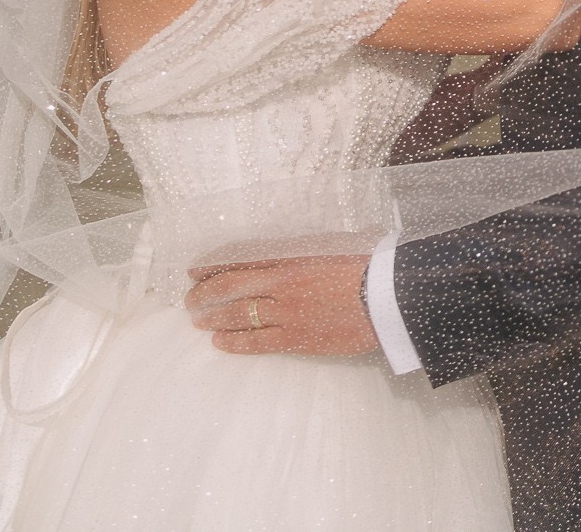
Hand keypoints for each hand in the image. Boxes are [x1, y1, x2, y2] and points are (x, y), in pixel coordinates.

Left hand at [184, 254, 378, 356]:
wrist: (390, 297)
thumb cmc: (374, 265)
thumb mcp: (345, 243)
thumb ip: (326, 244)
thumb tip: (337, 237)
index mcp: (291, 254)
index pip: (239, 258)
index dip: (213, 264)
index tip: (195, 269)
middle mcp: (281, 283)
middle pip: (229, 287)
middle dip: (204, 293)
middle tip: (190, 299)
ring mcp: (286, 313)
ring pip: (237, 315)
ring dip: (213, 318)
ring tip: (199, 321)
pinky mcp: (296, 339)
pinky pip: (256, 342)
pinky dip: (234, 342)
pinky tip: (219, 343)